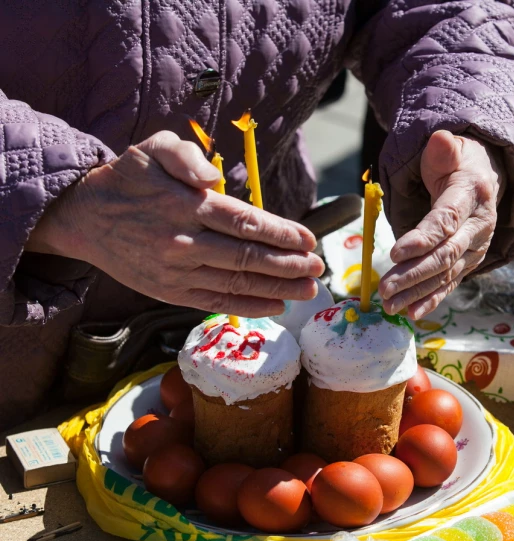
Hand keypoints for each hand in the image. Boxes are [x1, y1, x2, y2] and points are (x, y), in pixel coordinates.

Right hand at [27, 131, 324, 316]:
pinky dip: (247, 305)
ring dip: (277, 288)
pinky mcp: (169, 292)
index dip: (281, 232)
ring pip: (236, 283)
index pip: (244, 222)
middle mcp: (183, 242)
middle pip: (247, 257)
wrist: (83, 218)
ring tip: (308, 289)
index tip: (309, 239)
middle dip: (288, 264)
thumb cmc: (126, 180)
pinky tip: (274, 305)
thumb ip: (185, 156)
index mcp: (185, 205)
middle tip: (318, 267)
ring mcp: (176, 272)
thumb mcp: (151, 149)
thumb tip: (212, 179)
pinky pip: (214, 301)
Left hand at [379, 130, 503, 318]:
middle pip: (445, 254)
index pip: (445, 221)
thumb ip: (443, 149)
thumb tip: (440, 139)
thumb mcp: (451, 149)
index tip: (394, 253)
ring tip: (390, 305)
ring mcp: (475, 248)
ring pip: (445, 274)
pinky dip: (431, 300)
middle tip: (385, 288)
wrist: (485, 177)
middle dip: (414, 273)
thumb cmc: (458, 163)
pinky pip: (450, 283)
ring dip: (417, 292)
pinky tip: (412, 313)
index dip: (421, 239)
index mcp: (472, 196)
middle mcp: (479, 226)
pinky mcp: (468, 262)